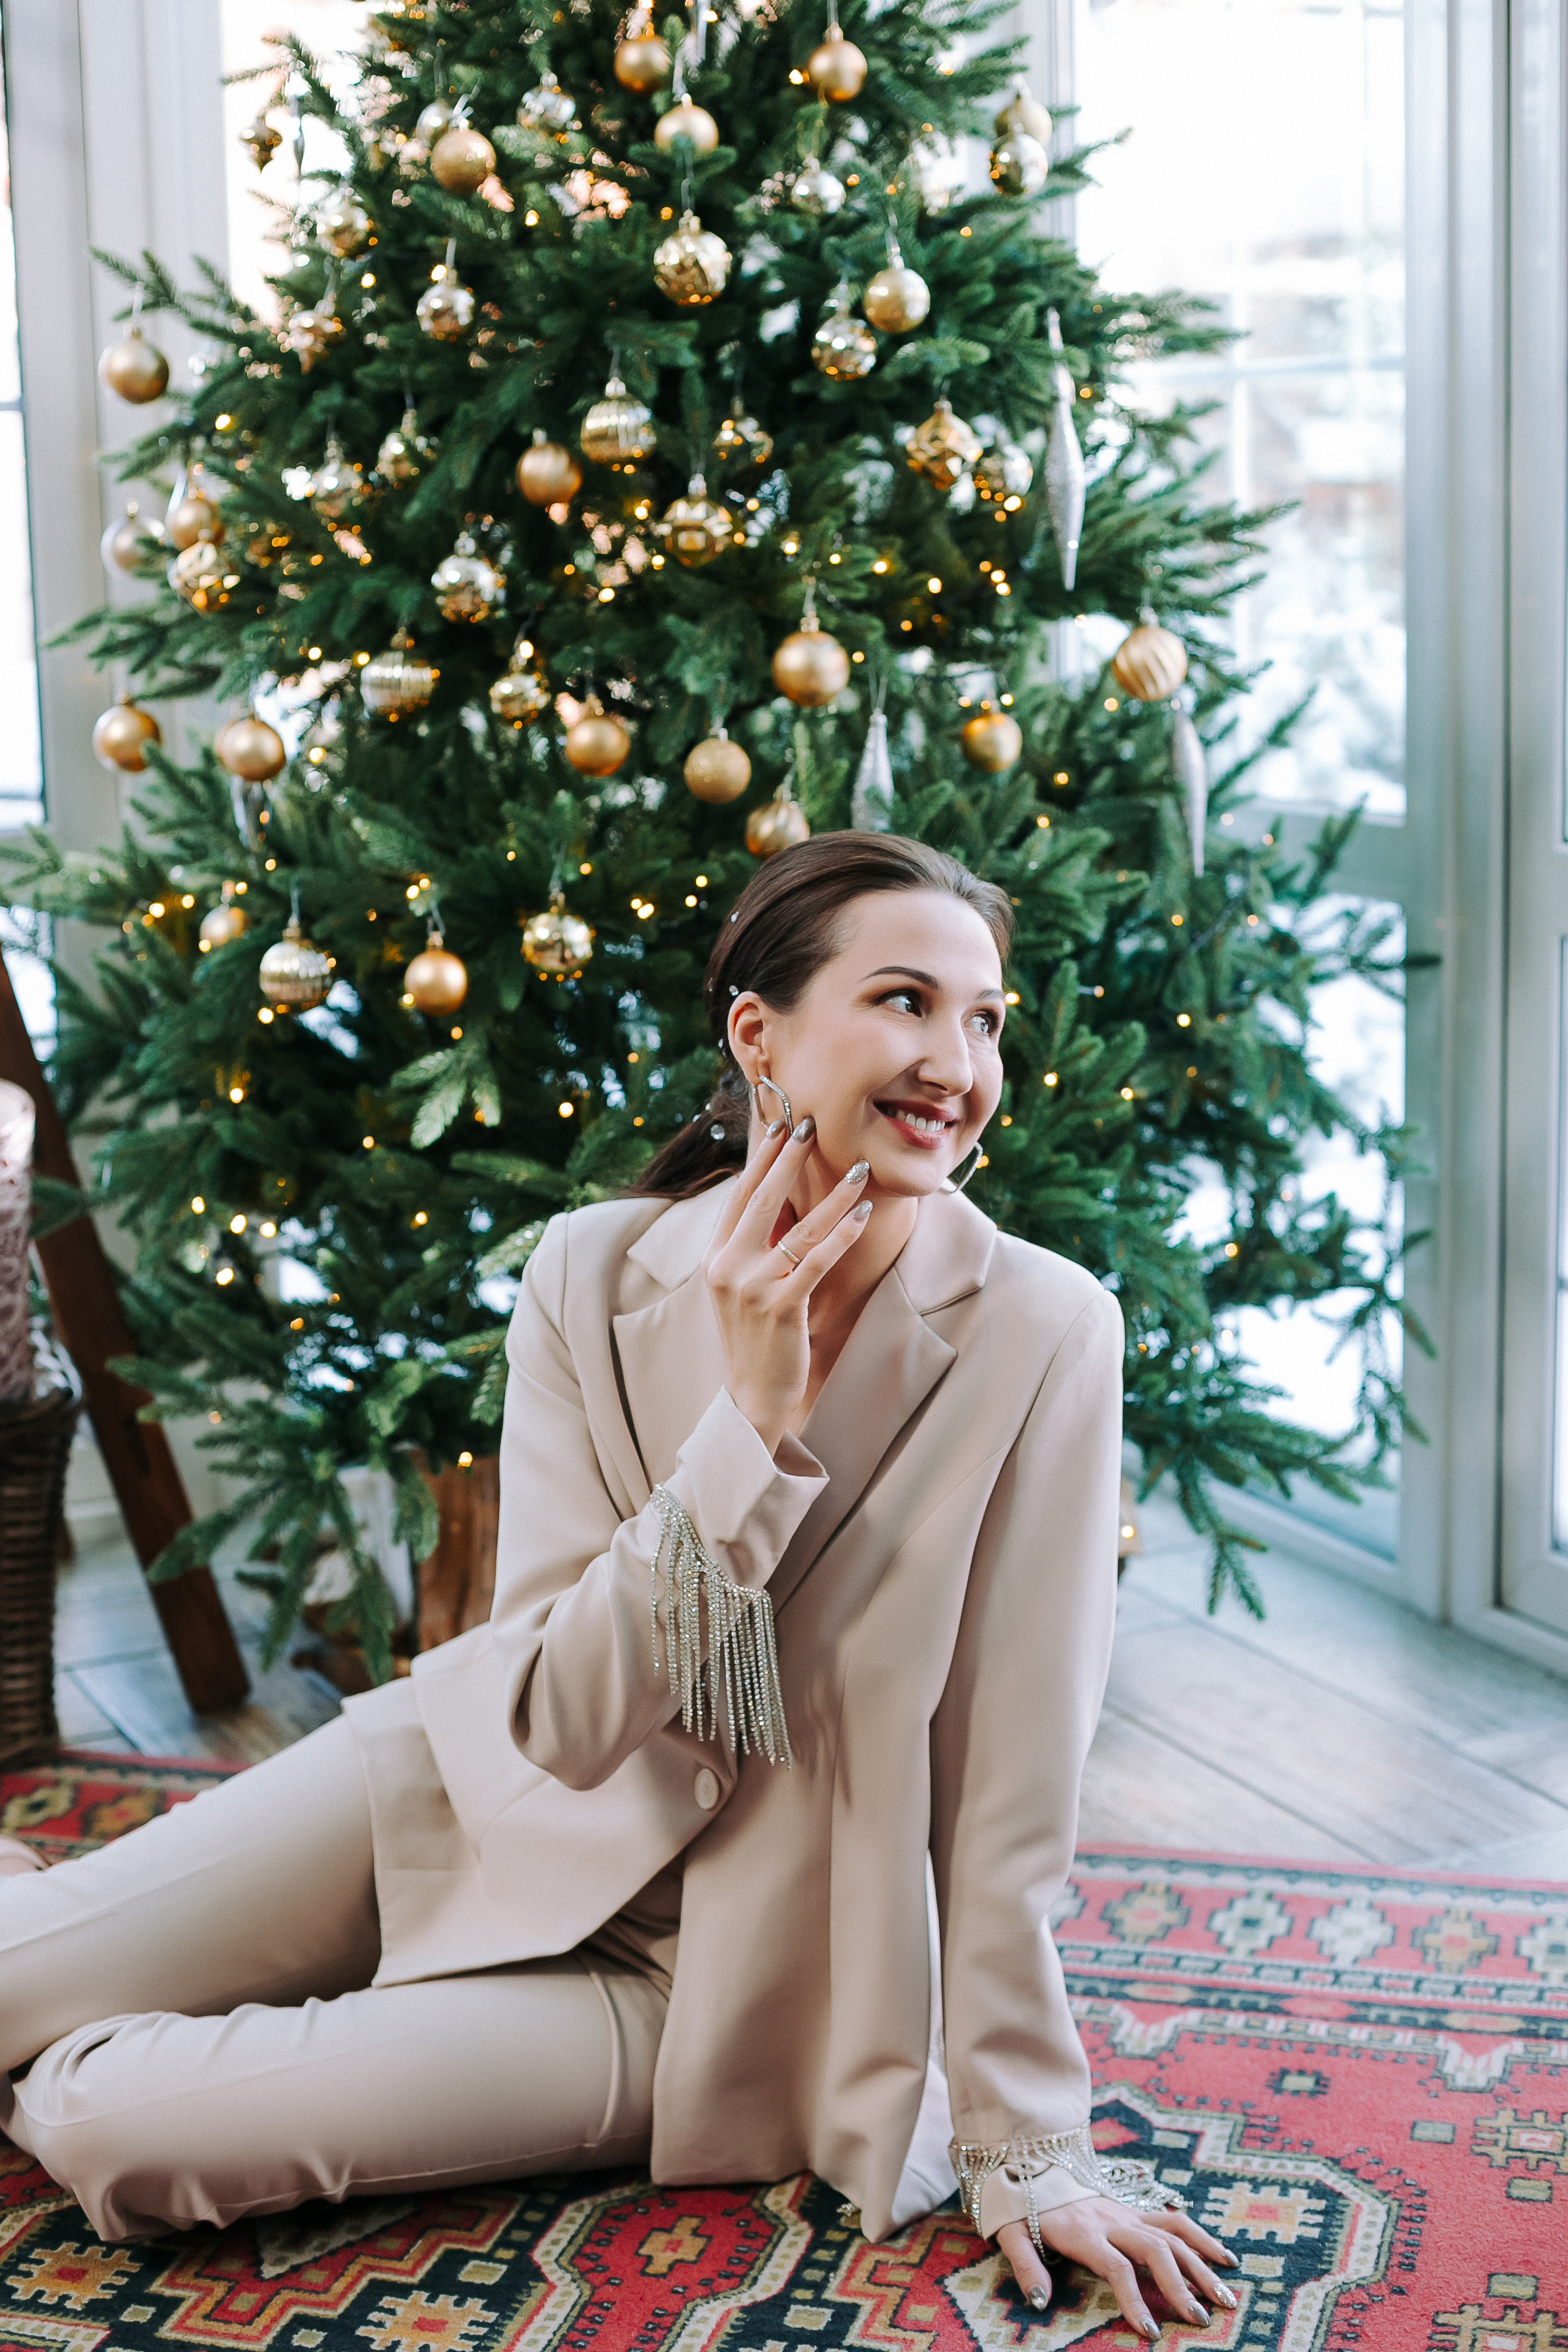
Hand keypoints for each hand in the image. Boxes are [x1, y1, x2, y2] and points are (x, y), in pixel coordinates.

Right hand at [703, 1116, 871, 1452]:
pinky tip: (861, 1216)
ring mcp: (752, 1288)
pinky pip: (816, 1261)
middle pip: (763, 1201)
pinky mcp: (781, 1308)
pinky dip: (841, 1235)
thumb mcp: (742, 1287)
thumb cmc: (754, 1337)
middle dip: (790, 1161)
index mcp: (714, 1259)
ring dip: (831, 1197)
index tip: (783, 1129)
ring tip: (858, 1171)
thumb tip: (782, 1200)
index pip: (739, 1198)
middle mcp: (727, 1268)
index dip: (763, 1161)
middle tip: (812, 1126)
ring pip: (798, 1229)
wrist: (751, 1395)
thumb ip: (754, 1247)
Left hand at [997, 2202, 1237, 2338]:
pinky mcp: (1135, 2209)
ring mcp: (1127, 2213)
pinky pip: (1173, 2220)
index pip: (1117, 2268)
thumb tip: (1040, 2302)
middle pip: (1154, 2251)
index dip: (1135, 2300)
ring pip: (1172, 2236)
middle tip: (1202, 2320)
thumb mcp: (1010, 2233)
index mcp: (1083, 2233)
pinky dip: (1201, 2237)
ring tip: (1227, 2297)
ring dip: (1201, 2266)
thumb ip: (1025, 2265)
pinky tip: (1225, 2258)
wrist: (1032, 2162)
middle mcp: (1112, 2221)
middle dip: (1181, 2286)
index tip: (1151, 2334)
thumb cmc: (1020, 2206)